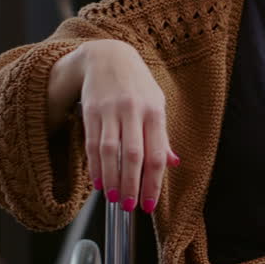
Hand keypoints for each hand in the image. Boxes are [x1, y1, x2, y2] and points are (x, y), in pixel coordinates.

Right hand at [60, 40, 179, 214]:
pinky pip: (92, 144)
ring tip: (112, 198)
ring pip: (110, 152)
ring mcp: (110, 111)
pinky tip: (97, 182)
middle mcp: (133, 111)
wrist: (108, 56)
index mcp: (154, 111)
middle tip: (129, 207)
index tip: (150, 204)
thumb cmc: (137, 84)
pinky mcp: (91, 111)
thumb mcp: (156, 104)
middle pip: (132, 155)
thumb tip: (173, 163)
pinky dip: (95, 166)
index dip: (153, 182)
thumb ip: (162, 136)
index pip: (155, 154)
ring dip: (110, 179)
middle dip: (130, 185)